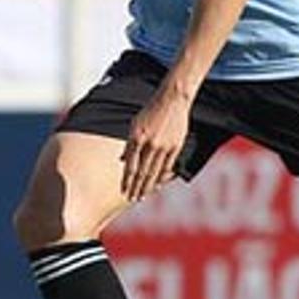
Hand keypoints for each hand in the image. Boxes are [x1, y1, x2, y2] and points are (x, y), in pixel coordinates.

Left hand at [121, 87, 191, 201]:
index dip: (127, 181)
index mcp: (137, 137)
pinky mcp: (176, 146)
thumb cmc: (151, 111)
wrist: (172, 100)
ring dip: (148, 186)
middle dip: (136, 188)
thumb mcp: (135, 124)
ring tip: (143, 196)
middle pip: (142, 172)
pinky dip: (162, 177)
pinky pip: (168, 166)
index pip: (130, 166)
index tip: (124, 191)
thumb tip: (123, 160)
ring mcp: (164, 145)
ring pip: (154, 172)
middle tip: (132, 199)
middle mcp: (150, 143)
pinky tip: (158, 185)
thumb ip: (129, 144)